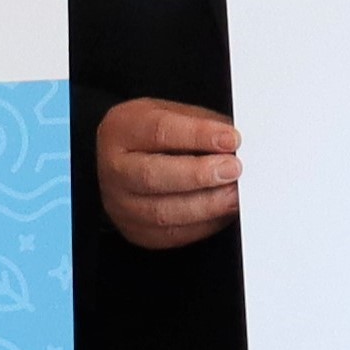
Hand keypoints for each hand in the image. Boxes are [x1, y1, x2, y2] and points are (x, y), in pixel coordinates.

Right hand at [97, 97, 242, 249]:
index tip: (230, 139)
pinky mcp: (137, 232)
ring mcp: (122, 205)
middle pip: (153, 176)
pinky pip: (172, 235)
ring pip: (163, 213)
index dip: (197, 136)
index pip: (159, 131)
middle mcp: (115, 169)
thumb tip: (234, 143)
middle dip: (199, 174)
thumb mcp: (172, 114)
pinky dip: (204, 225)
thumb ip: (201, 124)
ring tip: (234, 194)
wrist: (126, 163)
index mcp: (122, 130)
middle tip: (232, 169)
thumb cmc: (152, 136)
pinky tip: (222, 211)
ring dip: (206, 205)